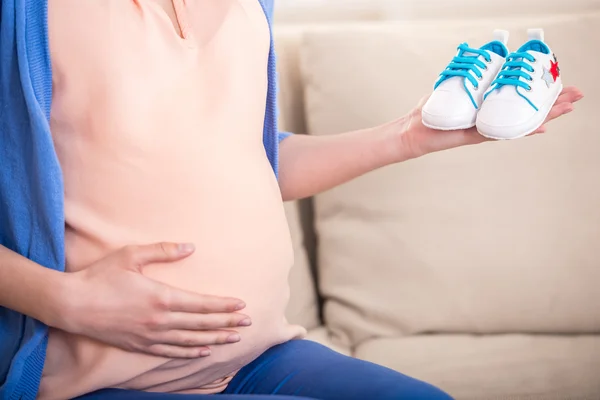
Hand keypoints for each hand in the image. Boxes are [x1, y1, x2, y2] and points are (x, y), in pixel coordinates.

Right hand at [56, 243, 249, 357]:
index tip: (242, 305)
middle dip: (227, 323)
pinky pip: (171, 351)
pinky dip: (190, 352)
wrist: (71, 305)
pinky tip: (203, 351)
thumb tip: (191, 247)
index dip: (224, 306)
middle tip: (248, 323)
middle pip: (201, 324)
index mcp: (161, 297)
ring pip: (191, 340)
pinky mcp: (139, 345)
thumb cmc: (101, 276)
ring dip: (214, 339)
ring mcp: (150, 335)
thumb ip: (163, 251)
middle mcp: (160, 320)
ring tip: (233, 338)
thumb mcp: (131, 255)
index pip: (202, 304)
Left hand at [397, 86, 583, 157]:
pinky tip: (539, 127)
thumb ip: (466, 80)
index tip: (559, 84)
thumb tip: (476, 63)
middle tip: (575, 96)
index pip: (518, 98)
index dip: (539, 92)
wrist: (413, 131)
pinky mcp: (478, 136)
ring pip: (523, 122)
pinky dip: (522, 130)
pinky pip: (505, 133)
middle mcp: (491, 119)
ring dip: (546, 115)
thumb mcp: (451, 88)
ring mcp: (487, 128)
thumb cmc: (429, 113)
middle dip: (552, 103)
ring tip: (566, 108)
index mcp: (488, 106)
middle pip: (528, 110)